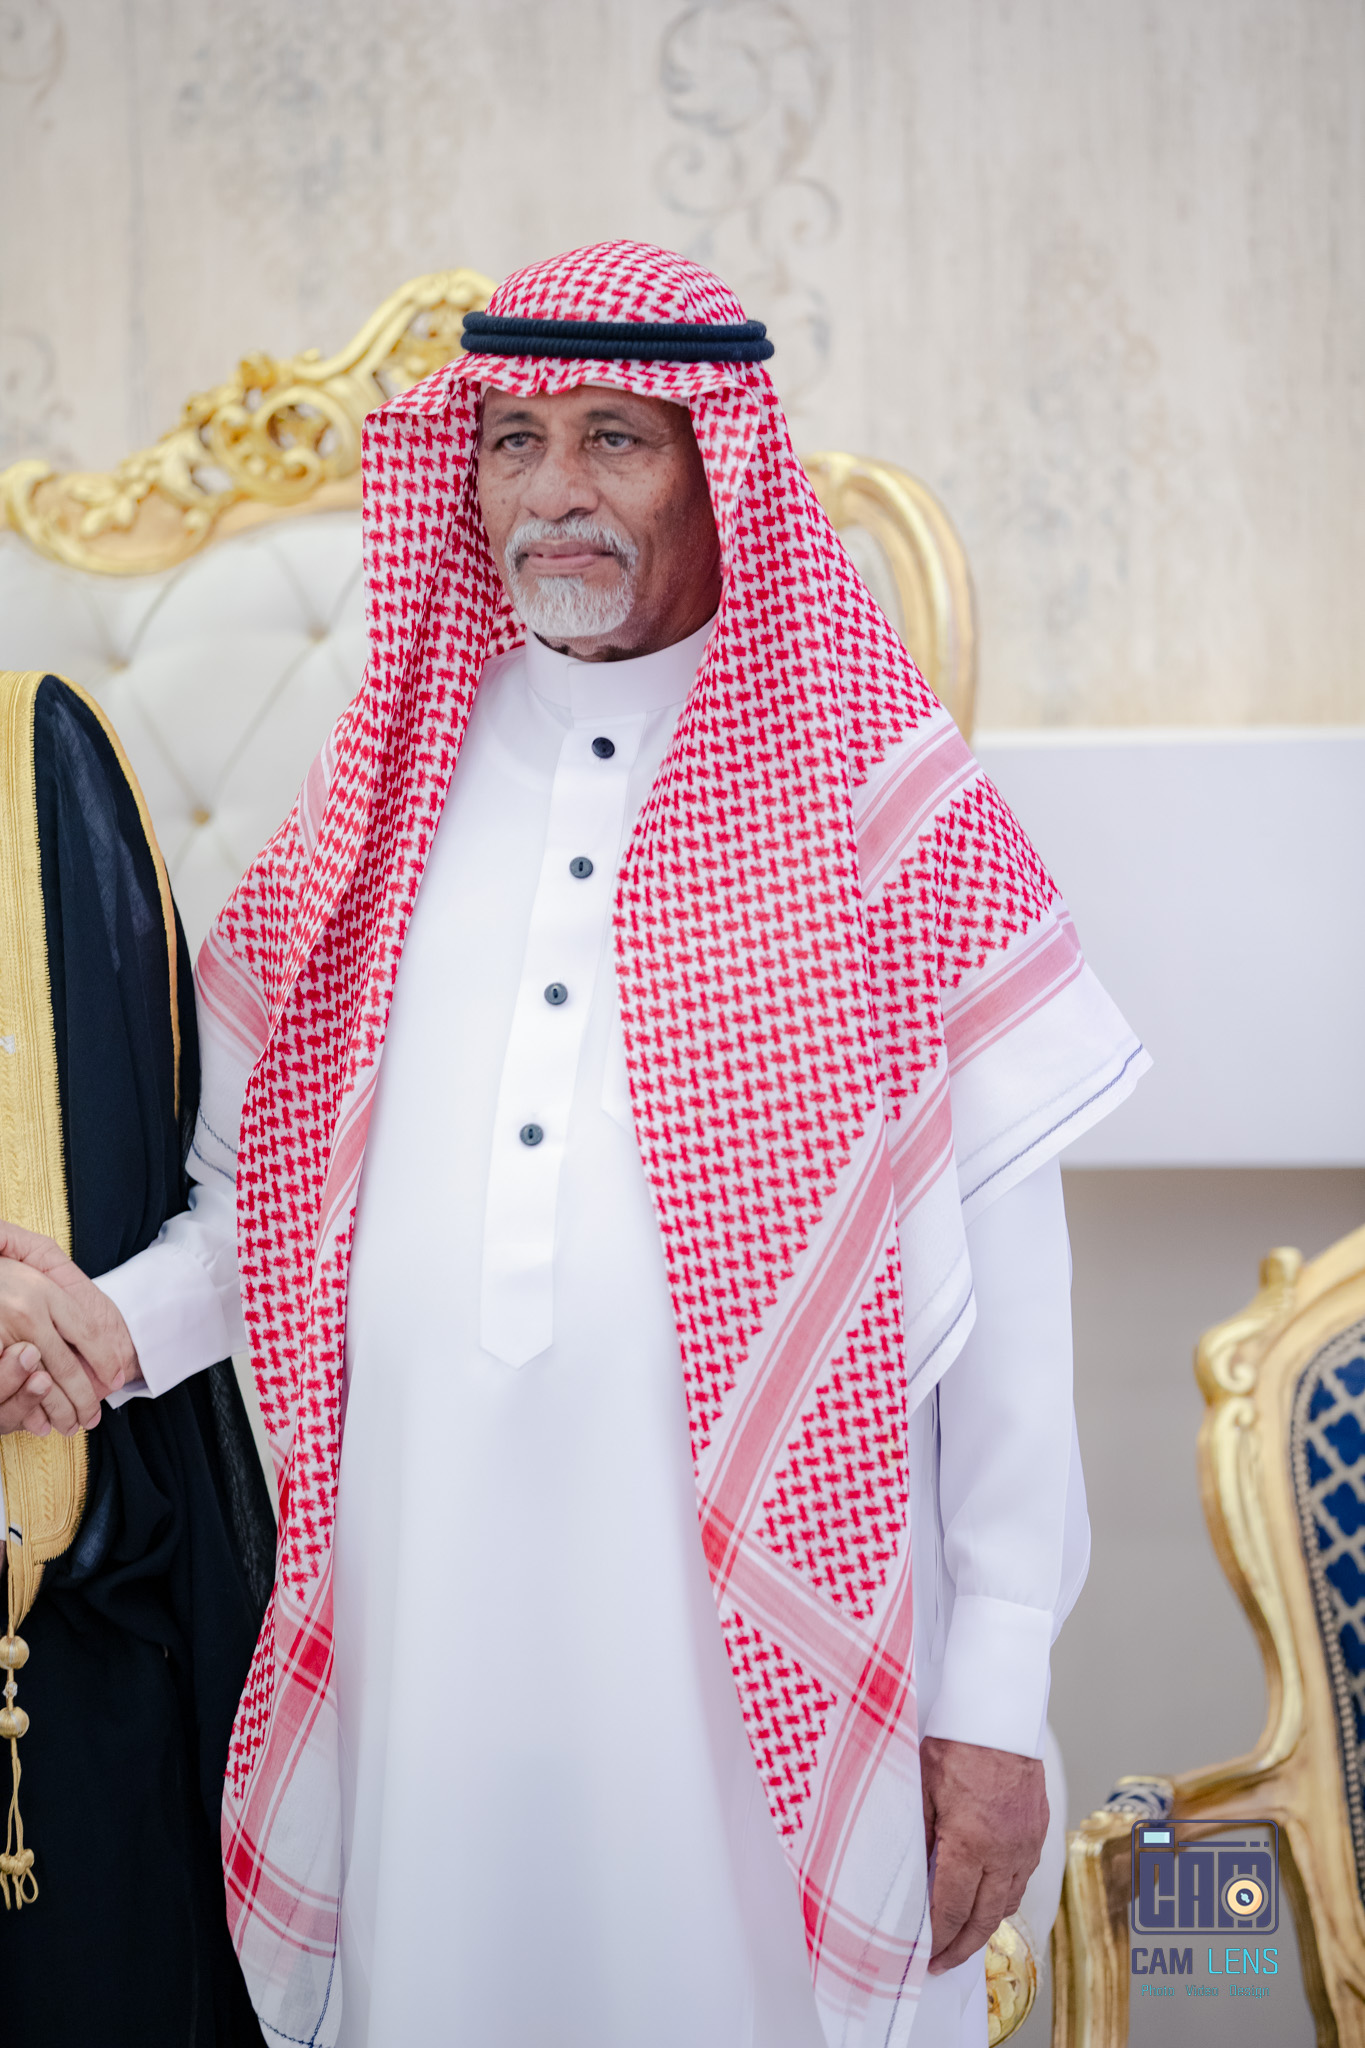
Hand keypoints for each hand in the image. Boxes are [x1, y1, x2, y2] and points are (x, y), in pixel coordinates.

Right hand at [0, 1220, 136, 1434]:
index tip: (116, 1376)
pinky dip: (27, 1408)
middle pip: (66, 1365)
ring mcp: (4, 1334)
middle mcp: (26, 1313)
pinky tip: (40, 1422)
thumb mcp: (28, 1254)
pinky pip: (11, 1386)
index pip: (86, 1332)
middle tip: (94, 1417)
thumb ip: (51, 1271)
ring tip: (72, 1425)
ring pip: (41, 1383)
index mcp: (42, 1290)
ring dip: (60, 1409)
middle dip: (83, 1397)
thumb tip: (79, 1306)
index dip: (104, 1358)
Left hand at [920, 1735, 1047, 1973]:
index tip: (925, 1956)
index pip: (952, 1910)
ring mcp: (1026, 1843)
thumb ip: (920, 1836)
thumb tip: (914, 1876)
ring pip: (1008, 1902)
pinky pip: (1023, 1877)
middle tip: (942, 1962)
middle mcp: (1005, 1852)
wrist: (1000, 1712)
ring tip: (963, 1934)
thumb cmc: (957, 1741)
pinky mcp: (1039, 1830)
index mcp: (971, 1843)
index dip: (938, 1939)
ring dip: (986, 1924)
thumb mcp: (922, 1788)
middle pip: (985, 1919)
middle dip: (962, 1947)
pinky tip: (989, 1895)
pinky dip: (1005, 1895)